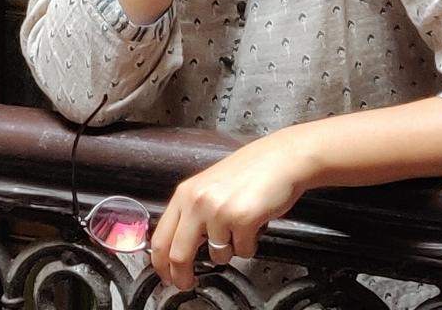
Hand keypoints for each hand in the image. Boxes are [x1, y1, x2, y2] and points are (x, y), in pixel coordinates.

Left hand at [149, 128, 316, 289]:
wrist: (281, 158)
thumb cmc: (250, 170)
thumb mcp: (208, 186)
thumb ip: (192, 211)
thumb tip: (180, 243)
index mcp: (185, 193)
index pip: (160, 238)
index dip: (160, 264)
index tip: (166, 275)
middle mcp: (198, 202)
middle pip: (178, 254)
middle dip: (182, 276)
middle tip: (187, 283)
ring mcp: (219, 212)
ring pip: (217, 256)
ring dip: (229, 251)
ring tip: (239, 229)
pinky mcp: (242, 220)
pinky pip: (243, 251)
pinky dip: (249, 245)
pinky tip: (253, 225)